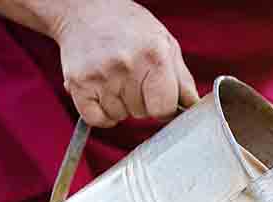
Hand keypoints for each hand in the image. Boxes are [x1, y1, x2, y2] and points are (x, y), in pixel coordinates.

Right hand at [51, 0, 198, 127]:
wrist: (84, 10)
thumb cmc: (129, 27)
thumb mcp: (166, 45)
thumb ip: (183, 80)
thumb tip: (195, 109)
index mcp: (155, 57)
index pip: (165, 108)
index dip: (163, 107)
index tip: (158, 96)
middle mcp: (127, 66)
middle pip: (143, 114)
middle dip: (142, 102)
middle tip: (133, 79)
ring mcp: (100, 75)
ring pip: (120, 116)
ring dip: (121, 105)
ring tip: (116, 79)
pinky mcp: (78, 83)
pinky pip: (96, 119)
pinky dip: (101, 114)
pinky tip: (103, 94)